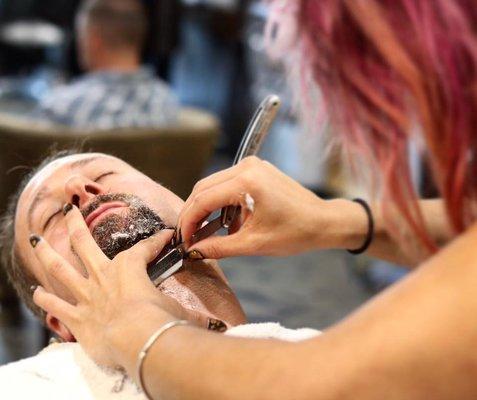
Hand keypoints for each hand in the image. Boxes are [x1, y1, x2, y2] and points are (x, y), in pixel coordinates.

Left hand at [31, 205, 207, 366]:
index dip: (157, 240)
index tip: (167, 235)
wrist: (139, 339)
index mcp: (130, 269)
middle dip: (76, 224)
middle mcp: (104, 276)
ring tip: (37, 240)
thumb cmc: (162, 320)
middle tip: (70, 209)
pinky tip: (36, 293)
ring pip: (61, 268)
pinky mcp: (77, 318)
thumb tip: (218, 322)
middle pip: (84, 244)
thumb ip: (193, 310)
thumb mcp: (180, 308)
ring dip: (48, 253)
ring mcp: (87, 295)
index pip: (145, 248)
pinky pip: (56, 306)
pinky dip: (46, 300)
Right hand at [179, 156, 358, 258]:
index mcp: (246, 181)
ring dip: (207, 208)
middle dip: (193, 213)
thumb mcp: (254, 244)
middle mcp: (247, 166)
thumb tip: (193, 251)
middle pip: (204, 188)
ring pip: (214, 185)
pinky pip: (228, 184)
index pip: (203, 199)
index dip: (188, 221)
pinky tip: (224, 223)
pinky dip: (222, 203)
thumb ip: (219, 247)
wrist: (324, 221)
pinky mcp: (257, 170)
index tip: (182, 240)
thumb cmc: (295, 233)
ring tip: (204, 233)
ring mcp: (252, 165)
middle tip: (188, 237)